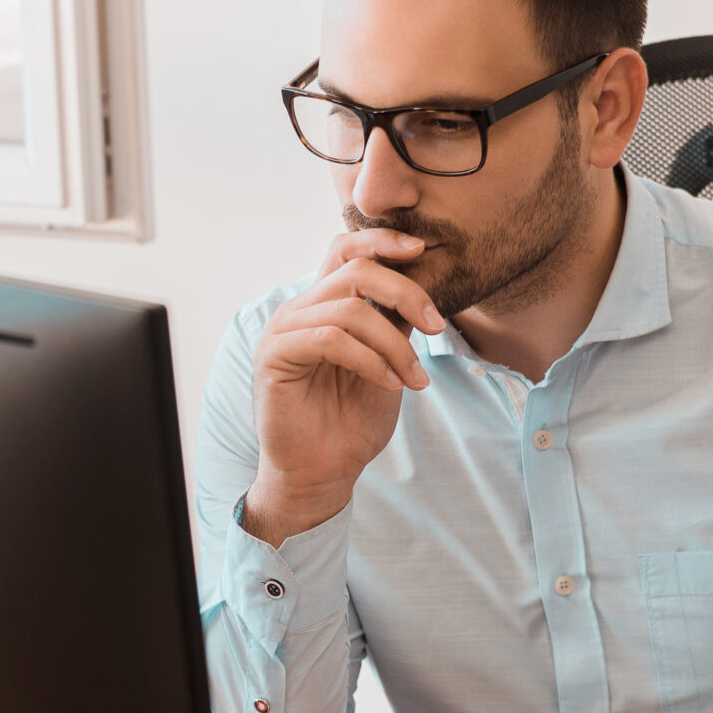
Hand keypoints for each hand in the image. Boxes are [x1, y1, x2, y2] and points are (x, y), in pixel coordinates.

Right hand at [240, 230, 446, 545]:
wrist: (323, 473)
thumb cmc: (352, 421)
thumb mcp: (387, 360)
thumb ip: (395, 321)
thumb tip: (427, 283)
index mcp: (323, 304)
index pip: (346, 249)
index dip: (382, 240)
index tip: (422, 249)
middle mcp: (299, 309)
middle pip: (354, 270)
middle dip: (405, 292)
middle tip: (437, 326)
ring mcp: (283, 330)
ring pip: (348, 308)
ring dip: (393, 343)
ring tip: (414, 379)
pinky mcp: (275, 357)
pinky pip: (329, 339)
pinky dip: (369, 359)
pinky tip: (390, 384)